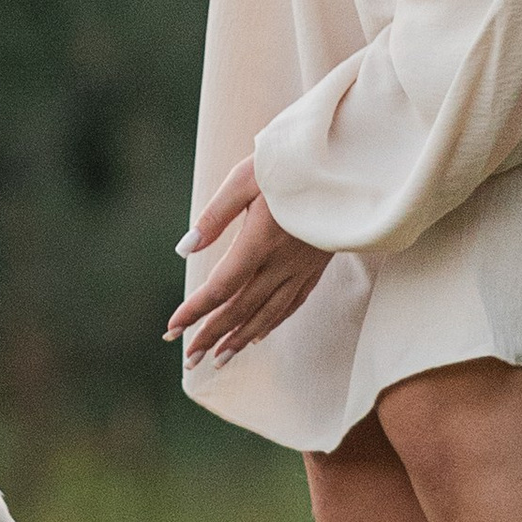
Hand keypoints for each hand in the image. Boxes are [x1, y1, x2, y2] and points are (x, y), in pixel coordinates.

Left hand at [166, 155, 331, 365]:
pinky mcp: (316, 266)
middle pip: (240, 309)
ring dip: (240, 339)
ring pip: (267, 314)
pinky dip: (271, 323)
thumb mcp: (246, 178)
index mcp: (259, 242)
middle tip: (188, 359)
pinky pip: (292, 304)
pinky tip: (258, 335)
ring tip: (218, 359)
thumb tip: (184, 248)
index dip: (194, 311)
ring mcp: (301, 268)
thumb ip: (215, 215)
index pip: (220, 288)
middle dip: (211, 336)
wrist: (349, 162)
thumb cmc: (290, 162)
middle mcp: (281, 262)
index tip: (172, 329)